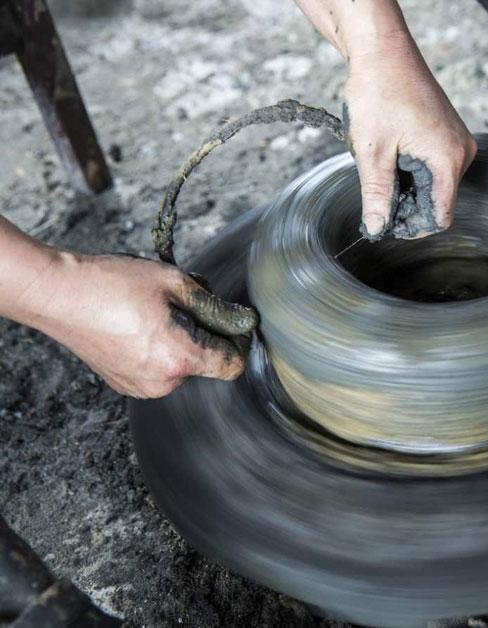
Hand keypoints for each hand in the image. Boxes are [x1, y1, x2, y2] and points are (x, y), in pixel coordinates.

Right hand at [25, 253, 256, 398]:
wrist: (57, 295)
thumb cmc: (113, 284)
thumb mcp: (175, 283)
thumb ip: (216, 308)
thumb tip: (245, 322)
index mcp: (180, 358)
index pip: (234, 365)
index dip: (239, 341)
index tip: (230, 319)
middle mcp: (163, 383)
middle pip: (207, 362)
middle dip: (205, 333)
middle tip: (180, 302)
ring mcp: (141, 387)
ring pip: (182, 365)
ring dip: (181, 340)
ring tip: (153, 311)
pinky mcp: (125, 384)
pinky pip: (159, 368)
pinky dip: (159, 348)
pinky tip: (137, 324)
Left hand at [343, 37, 476, 237]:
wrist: (383, 51)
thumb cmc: (379, 92)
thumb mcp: (373, 151)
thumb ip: (377, 195)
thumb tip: (377, 229)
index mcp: (448, 159)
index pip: (441, 216)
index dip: (412, 227)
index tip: (385, 222)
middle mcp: (462, 152)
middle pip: (438, 202)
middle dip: (407, 206)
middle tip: (375, 196)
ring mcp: (457, 142)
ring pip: (434, 185)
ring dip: (408, 187)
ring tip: (382, 167)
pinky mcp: (449, 135)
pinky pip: (434, 167)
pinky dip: (412, 171)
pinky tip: (391, 156)